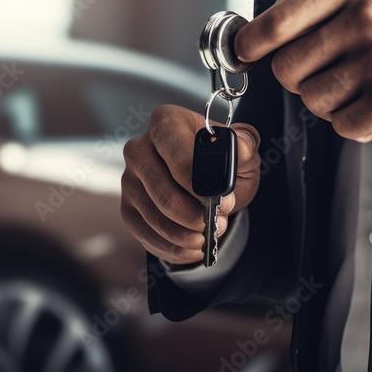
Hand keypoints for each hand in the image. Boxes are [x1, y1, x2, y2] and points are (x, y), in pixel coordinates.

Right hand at [121, 105, 260, 264]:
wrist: (209, 179)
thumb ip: (244, 145)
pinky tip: (193, 245)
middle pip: (165, 194)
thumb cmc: (222, 160)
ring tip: (209, 234)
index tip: (224, 201)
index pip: (180, 160)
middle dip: (196, 216)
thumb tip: (241, 146)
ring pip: (156, 219)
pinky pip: (147, 236)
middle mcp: (139, 148)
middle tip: (219, 222)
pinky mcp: (127, 208)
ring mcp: (130, 180)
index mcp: (165, 123)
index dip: (204, 187)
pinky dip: (174, 248)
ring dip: (188, 235)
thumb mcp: (241, 150)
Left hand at [235, 0, 371, 144]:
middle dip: (302, 80)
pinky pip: (341, 125)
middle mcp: (366, 18)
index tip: (245, 52)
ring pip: (311, 100)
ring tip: (363, 89)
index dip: (252, 42)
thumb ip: (319, 11)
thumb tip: (258, 31)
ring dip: (331, 104)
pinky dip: (357, 124)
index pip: (279, 18)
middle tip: (333, 75)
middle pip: (287, 67)